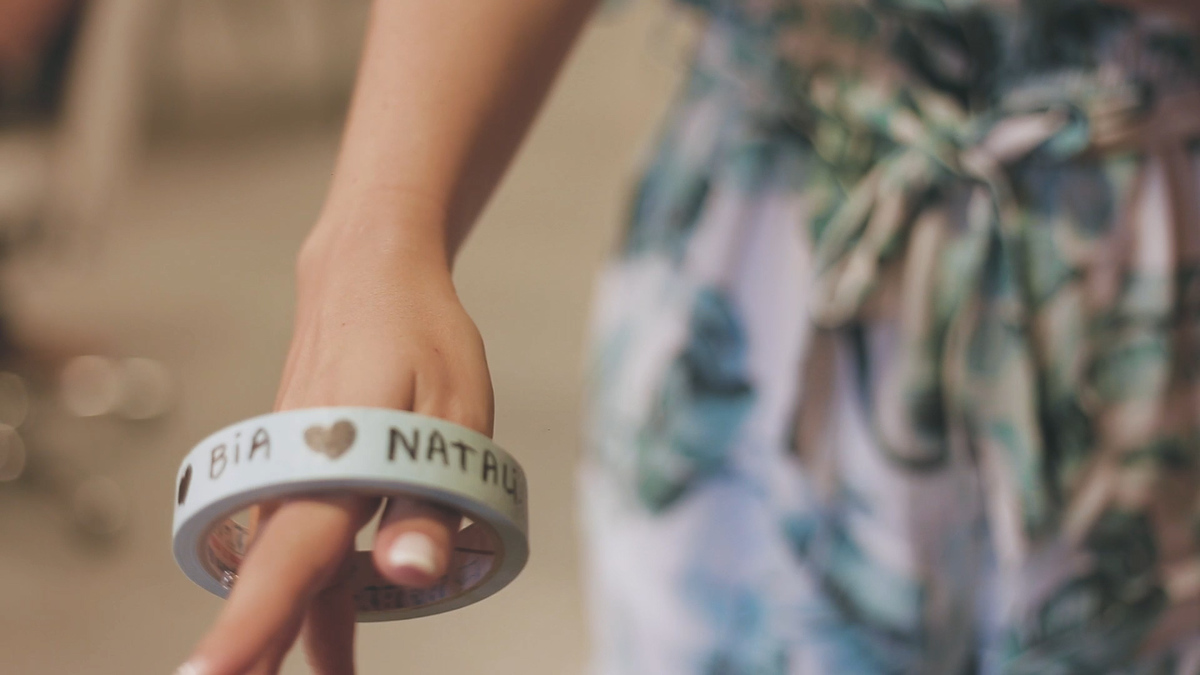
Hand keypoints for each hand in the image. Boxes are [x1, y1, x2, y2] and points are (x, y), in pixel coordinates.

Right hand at [178, 215, 493, 674]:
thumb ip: (431, 500)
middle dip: (252, 645)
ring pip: (282, 572)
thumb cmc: (420, 339)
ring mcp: (295, 473)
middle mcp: (298, 472)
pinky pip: (304, 551)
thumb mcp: (454, 416)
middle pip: (268, 579)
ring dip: (281, 637)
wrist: (370, 276)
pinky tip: (329, 649)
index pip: (289, 558)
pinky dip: (314, 603)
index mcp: (334, 456)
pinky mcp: (306, 475)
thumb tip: (409, 574)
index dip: (251, 623)